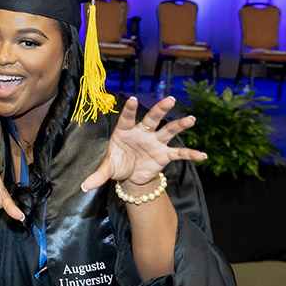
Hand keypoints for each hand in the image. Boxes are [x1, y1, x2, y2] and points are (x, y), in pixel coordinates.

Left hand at [81, 96, 206, 193]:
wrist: (130, 176)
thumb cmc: (118, 164)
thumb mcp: (107, 169)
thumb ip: (97, 176)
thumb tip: (84, 187)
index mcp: (125, 132)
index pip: (126, 118)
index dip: (129, 110)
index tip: (132, 99)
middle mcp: (142, 133)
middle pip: (152, 118)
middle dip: (160, 109)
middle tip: (170, 99)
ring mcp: (155, 142)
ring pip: (168, 130)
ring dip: (179, 125)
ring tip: (191, 119)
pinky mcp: (164, 154)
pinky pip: (179, 153)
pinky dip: (191, 154)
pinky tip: (202, 155)